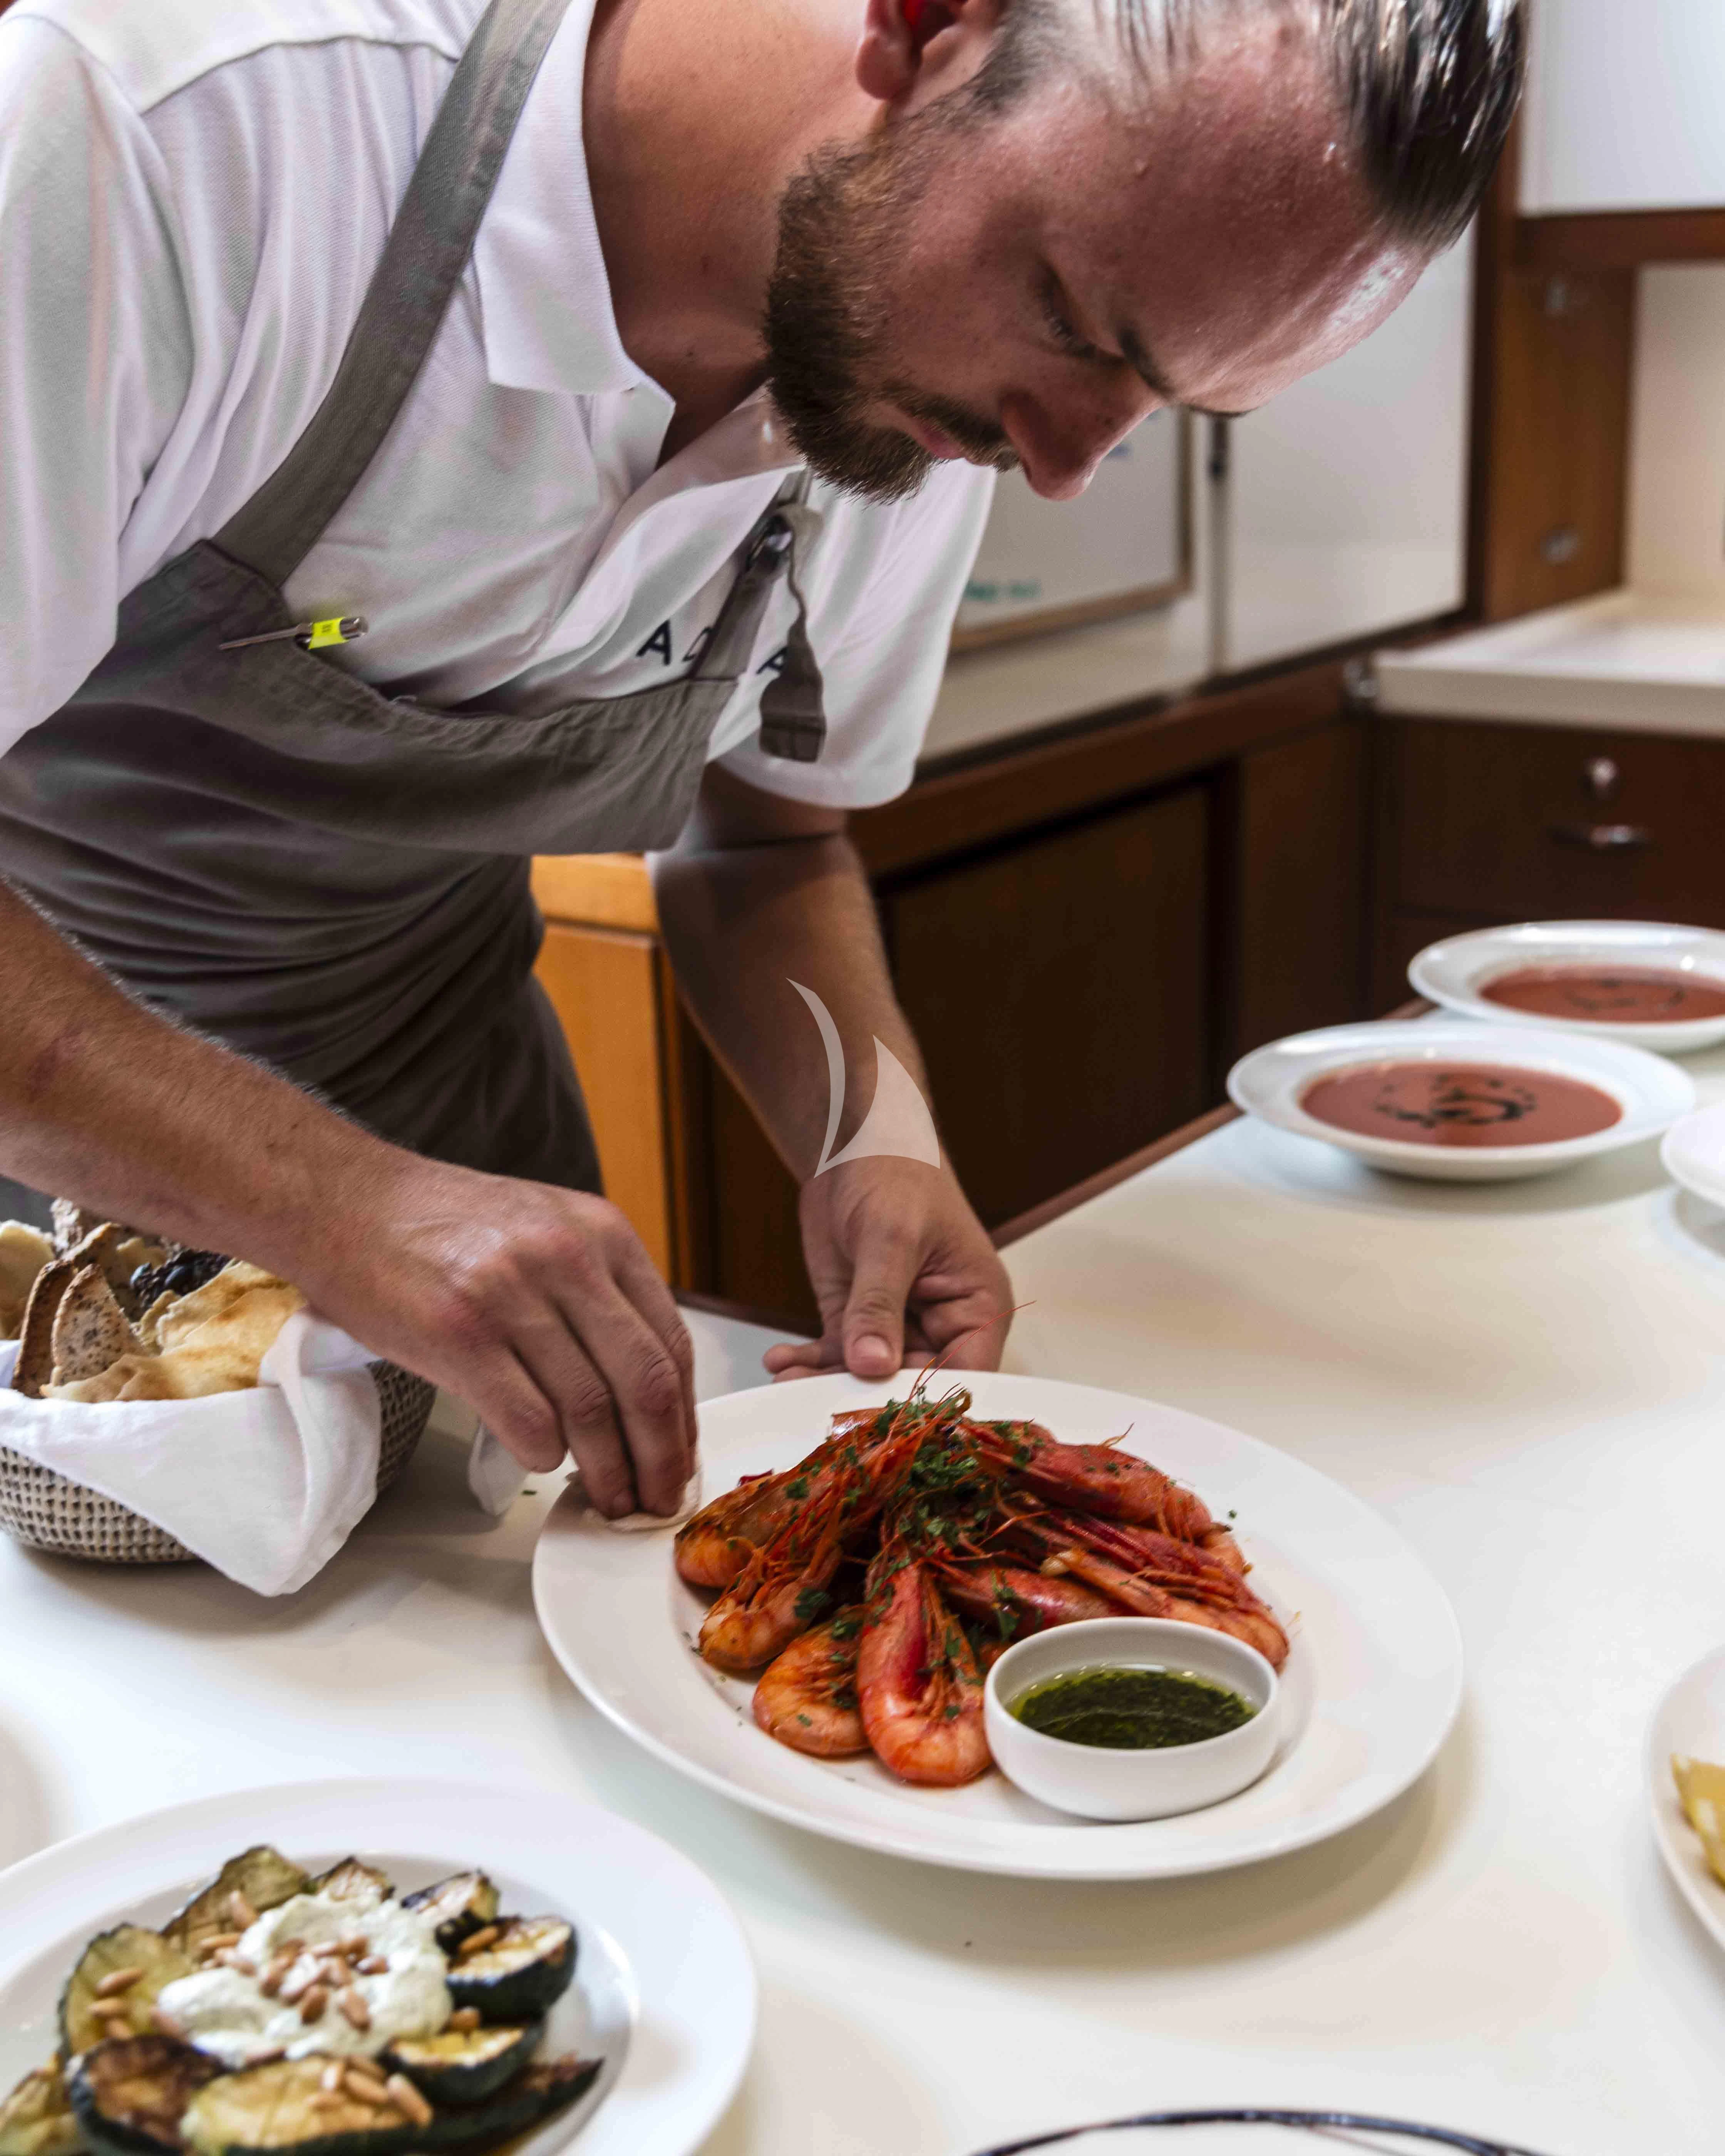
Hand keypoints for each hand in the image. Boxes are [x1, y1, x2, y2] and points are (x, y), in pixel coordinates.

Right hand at [297, 1154, 695, 1516]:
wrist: (349, 1202)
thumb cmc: (446, 1225)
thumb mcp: (548, 1229)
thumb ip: (600, 1292)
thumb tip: (645, 1389)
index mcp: (602, 1234)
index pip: (672, 1342)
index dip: (685, 1416)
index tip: (681, 1457)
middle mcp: (567, 1259)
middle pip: (646, 1383)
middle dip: (662, 1457)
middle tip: (658, 1499)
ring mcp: (512, 1296)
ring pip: (591, 1411)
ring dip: (607, 1472)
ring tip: (608, 1499)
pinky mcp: (457, 1335)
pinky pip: (528, 1421)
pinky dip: (544, 1456)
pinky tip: (542, 1459)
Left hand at [762, 1158, 1011, 1382]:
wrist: (853, 1142)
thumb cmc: (897, 1172)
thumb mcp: (890, 1238)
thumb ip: (879, 1304)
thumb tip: (871, 1365)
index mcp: (977, 1308)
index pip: (965, 1376)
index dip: (930, 1404)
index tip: (888, 1424)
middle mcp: (942, 1326)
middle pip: (912, 1386)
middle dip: (866, 1399)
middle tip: (818, 1407)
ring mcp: (897, 1325)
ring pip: (867, 1376)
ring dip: (826, 1382)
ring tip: (786, 1381)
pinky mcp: (855, 1319)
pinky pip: (836, 1356)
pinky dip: (808, 1363)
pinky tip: (780, 1361)